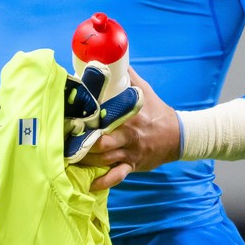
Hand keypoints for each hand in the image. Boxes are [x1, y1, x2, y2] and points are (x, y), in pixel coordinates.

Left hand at [77, 68, 179, 190]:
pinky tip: (90, 185)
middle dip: (81, 145)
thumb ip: (129, 77)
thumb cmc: (159, 112)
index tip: (68, 119)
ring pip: (103, 161)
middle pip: (100, 144)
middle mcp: (128, 136)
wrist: (180, 136)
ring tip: (69, 160)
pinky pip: (117, 177)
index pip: (103, 118)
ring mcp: (130, 153)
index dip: (85, 121)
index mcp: (129, 117)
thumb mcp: (145, 91)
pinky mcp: (133, 165)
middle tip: (65, 143)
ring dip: (86, 162)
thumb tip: (114, 59)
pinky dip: (103, 182)